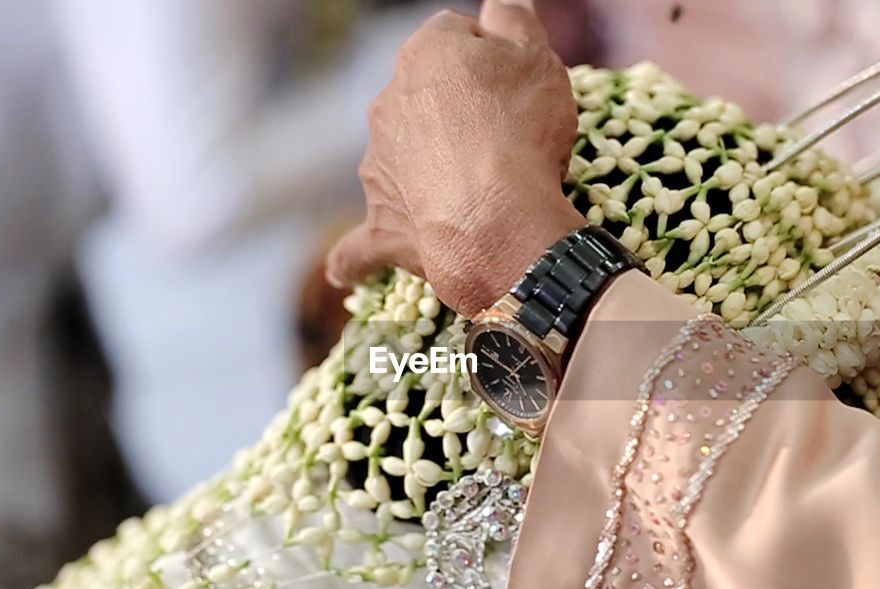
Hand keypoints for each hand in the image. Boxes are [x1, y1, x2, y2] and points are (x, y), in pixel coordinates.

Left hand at [326, 0, 585, 316]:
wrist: (496, 217)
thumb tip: (499, 5)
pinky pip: (360, 243)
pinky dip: (353, 257)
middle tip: (507, 139)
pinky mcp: (381, 223)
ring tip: (474, 193)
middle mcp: (387, 103)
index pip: (456, 37)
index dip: (492, 60)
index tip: (518, 87)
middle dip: (457, 113)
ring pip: (400, 158)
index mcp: (424, 54)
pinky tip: (342, 271)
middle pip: (425, 98)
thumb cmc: (521, 130)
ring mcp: (379, 165)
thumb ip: (515, 21)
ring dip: (425, 169)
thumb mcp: (537, 58)